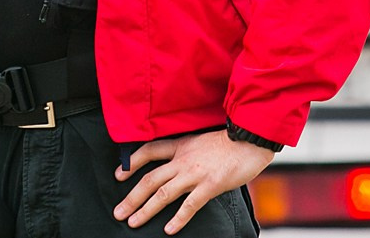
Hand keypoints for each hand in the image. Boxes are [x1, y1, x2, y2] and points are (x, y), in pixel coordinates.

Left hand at [113, 130, 274, 233]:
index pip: (149, 151)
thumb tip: (177, 165)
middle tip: (118, 212)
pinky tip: (168, 229)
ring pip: (163, 193)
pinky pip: (189, 205)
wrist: (250, 139)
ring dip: (146, 209)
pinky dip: (178, 219)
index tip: (119, 174)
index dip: (131, 163)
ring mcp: (195, 173)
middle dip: (131, 197)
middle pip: (150, 178)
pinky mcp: (209, 185)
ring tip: (133, 222)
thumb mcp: (201, 140)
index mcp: (181, 145)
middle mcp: (183, 159)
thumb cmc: (230, 141)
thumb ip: (187, 152)